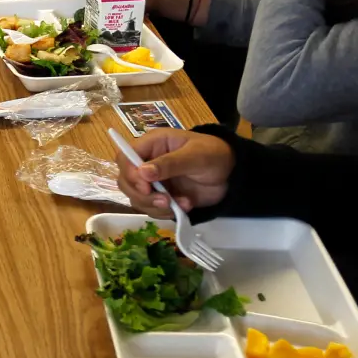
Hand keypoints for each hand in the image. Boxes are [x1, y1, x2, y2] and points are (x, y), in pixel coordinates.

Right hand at [115, 130, 234, 213]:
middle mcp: (147, 163)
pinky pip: (151, 209)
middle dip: (142, 195)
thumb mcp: (195, 156)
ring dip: (155, 206)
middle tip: (165, 201)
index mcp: (152, 145)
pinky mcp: (161, 197)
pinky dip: (165, 213)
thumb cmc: (214, 155)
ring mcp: (153, 182)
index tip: (146, 188)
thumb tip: (143, 172)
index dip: (130, 174)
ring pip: (136, 199)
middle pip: (126, 181)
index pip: (125, 158)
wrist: (232, 174)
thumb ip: (170, 163)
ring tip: (182, 203)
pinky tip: (185, 206)